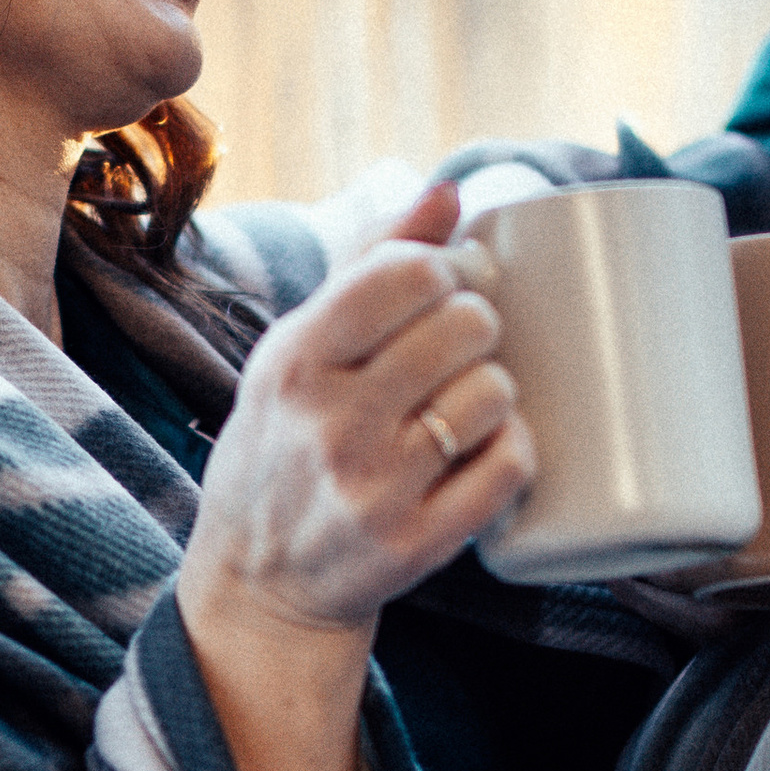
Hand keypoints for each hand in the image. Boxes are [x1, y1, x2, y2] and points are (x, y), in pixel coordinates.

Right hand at [180, 177, 532, 648]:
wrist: (257, 581)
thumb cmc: (285, 444)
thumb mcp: (297, 351)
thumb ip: (367, 264)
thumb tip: (448, 189)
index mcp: (297, 361)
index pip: (405, 274)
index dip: (445, 271)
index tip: (440, 292)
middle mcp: (330, 423)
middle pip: (465, 327)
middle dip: (478, 327)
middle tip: (461, 349)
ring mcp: (373, 489)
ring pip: (492, 394)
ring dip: (496, 391)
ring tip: (465, 404)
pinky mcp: (415, 545)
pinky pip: (508, 467)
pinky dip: (513, 450)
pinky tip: (485, 449)